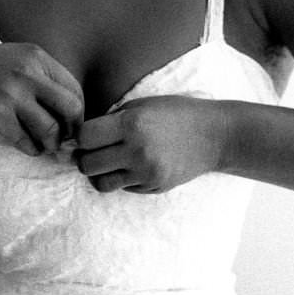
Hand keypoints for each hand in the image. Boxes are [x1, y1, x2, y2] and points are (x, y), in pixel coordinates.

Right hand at [0, 43, 83, 156]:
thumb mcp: (14, 60)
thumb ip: (41, 77)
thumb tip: (71, 111)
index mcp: (36, 56)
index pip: (74, 88)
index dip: (77, 111)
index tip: (70, 124)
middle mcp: (28, 72)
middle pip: (72, 108)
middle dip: (72, 130)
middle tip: (64, 140)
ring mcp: (11, 94)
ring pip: (51, 130)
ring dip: (50, 144)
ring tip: (43, 146)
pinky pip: (26, 142)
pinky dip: (30, 149)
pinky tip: (25, 146)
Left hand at [75, 95, 224, 193]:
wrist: (214, 135)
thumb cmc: (175, 113)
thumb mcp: (142, 105)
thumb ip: (112, 119)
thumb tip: (81, 136)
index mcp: (132, 123)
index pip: (85, 137)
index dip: (79, 136)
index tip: (86, 134)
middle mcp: (137, 151)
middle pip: (87, 165)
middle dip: (84, 157)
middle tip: (92, 150)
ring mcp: (146, 173)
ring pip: (101, 184)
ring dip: (99, 173)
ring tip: (107, 161)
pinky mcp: (154, 187)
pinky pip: (123, 189)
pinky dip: (121, 179)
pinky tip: (131, 166)